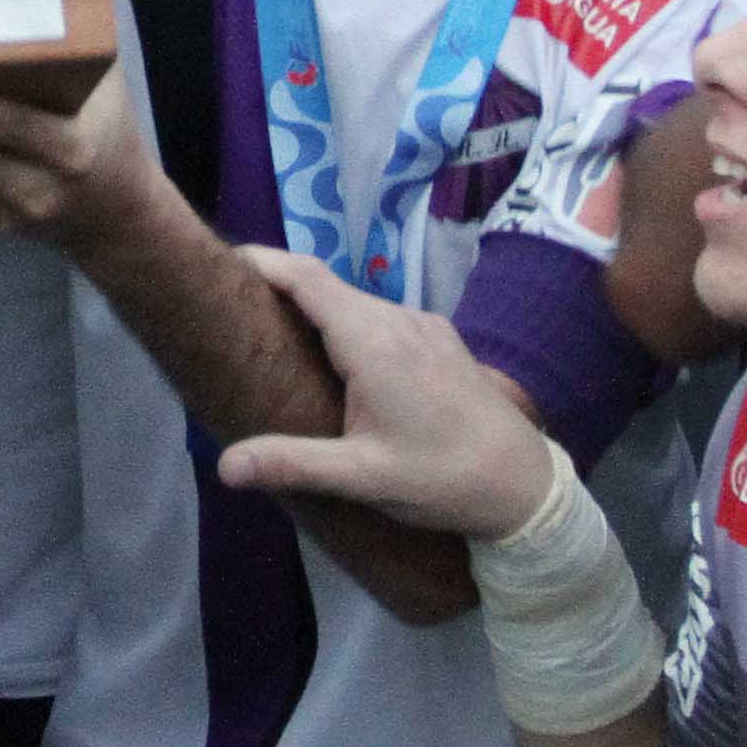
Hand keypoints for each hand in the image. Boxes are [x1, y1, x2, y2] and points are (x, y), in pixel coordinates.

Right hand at [211, 248, 558, 534]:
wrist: (525, 484)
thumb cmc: (441, 479)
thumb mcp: (362, 477)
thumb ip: (292, 464)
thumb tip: (225, 469)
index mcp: (373, 342)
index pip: (306, 278)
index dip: (261, 262)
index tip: (221, 265)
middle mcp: (399, 320)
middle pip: (326, 286)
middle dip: (278, 289)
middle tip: (233, 312)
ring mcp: (425, 326)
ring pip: (356, 302)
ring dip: (315, 310)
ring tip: (275, 337)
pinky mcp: (441, 340)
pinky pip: (382, 318)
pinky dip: (348, 324)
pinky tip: (337, 361)